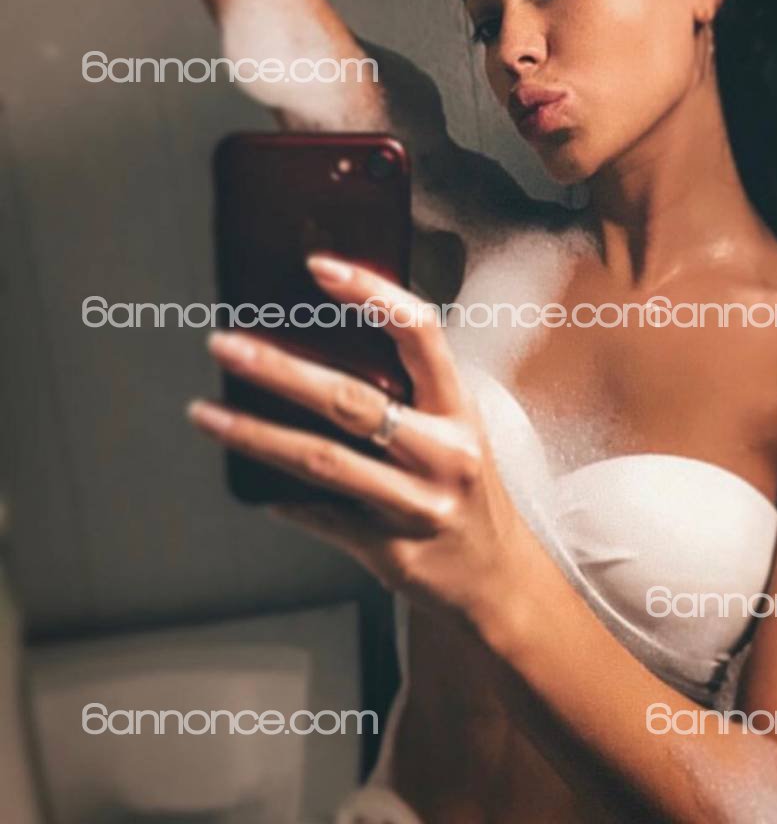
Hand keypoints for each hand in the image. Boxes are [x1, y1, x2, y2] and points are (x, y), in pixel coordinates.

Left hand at [187, 254, 539, 624]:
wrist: (499, 578)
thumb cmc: (471, 493)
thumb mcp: (457, 432)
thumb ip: (409, 396)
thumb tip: (320, 355)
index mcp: (460, 411)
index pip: (420, 333)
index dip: (371, 294)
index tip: (319, 268)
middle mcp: (446, 454)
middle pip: (352, 400)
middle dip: (279, 370)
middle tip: (225, 346)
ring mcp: (419, 506)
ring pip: (323, 461)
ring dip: (255, 435)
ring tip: (207, 414)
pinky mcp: (393, 551)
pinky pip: (323, 518)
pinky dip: (283, 499)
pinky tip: (257, 488)